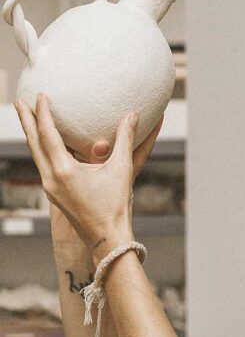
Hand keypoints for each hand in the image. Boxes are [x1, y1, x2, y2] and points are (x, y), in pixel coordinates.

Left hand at [15, 93, 162, 251]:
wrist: (108, 240)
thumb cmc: (116, 207)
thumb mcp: (122, 170)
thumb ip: (126, 140)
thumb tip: (134, 115)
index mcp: (64, 170)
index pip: (47, 134)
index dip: (43, 112)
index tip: (41, 95)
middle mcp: (51, 179)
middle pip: (33, 143)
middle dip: (26, 121)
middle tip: (19, 101)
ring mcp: (51, 189)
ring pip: (36, 156)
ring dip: (32, 137)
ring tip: (29, 122)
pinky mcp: (56, 196)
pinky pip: (44, 167)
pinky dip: (42, 152)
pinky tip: (47, 148)